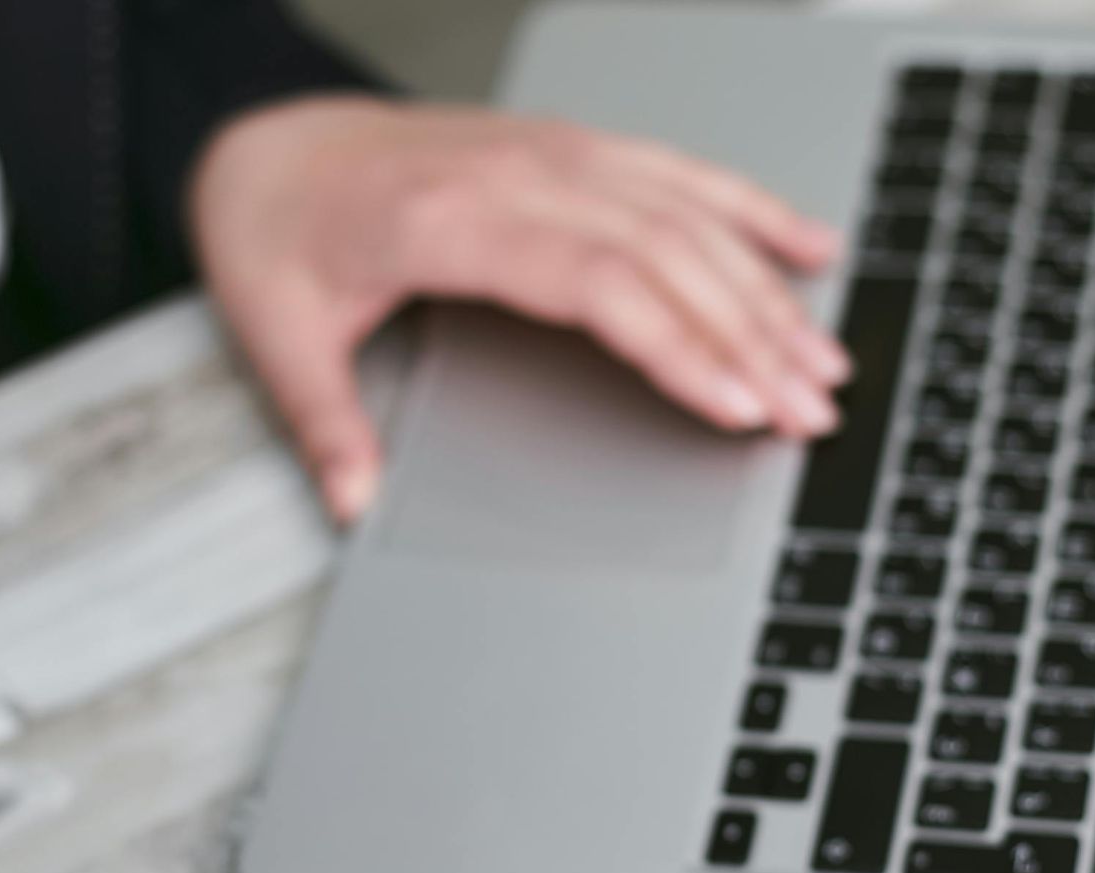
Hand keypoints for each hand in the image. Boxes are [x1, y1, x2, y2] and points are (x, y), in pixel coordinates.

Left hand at [189, 97, 849, 522]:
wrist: (269, 147)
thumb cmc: (281, 234)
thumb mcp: (281, 339)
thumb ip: (327, 426)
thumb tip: (355, 503)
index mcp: (452, 220)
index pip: (598, 283)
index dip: (678, 344)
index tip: (736, 404)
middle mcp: (520, 174)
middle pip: (666, 254)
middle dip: (751, 338)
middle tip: (811, 412)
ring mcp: (555, 154)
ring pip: (688, 215)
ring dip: (767, 290)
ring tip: (826, 362)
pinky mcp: (571, 150)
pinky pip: (681, 173)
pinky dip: (752, 210)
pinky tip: (811, 250)